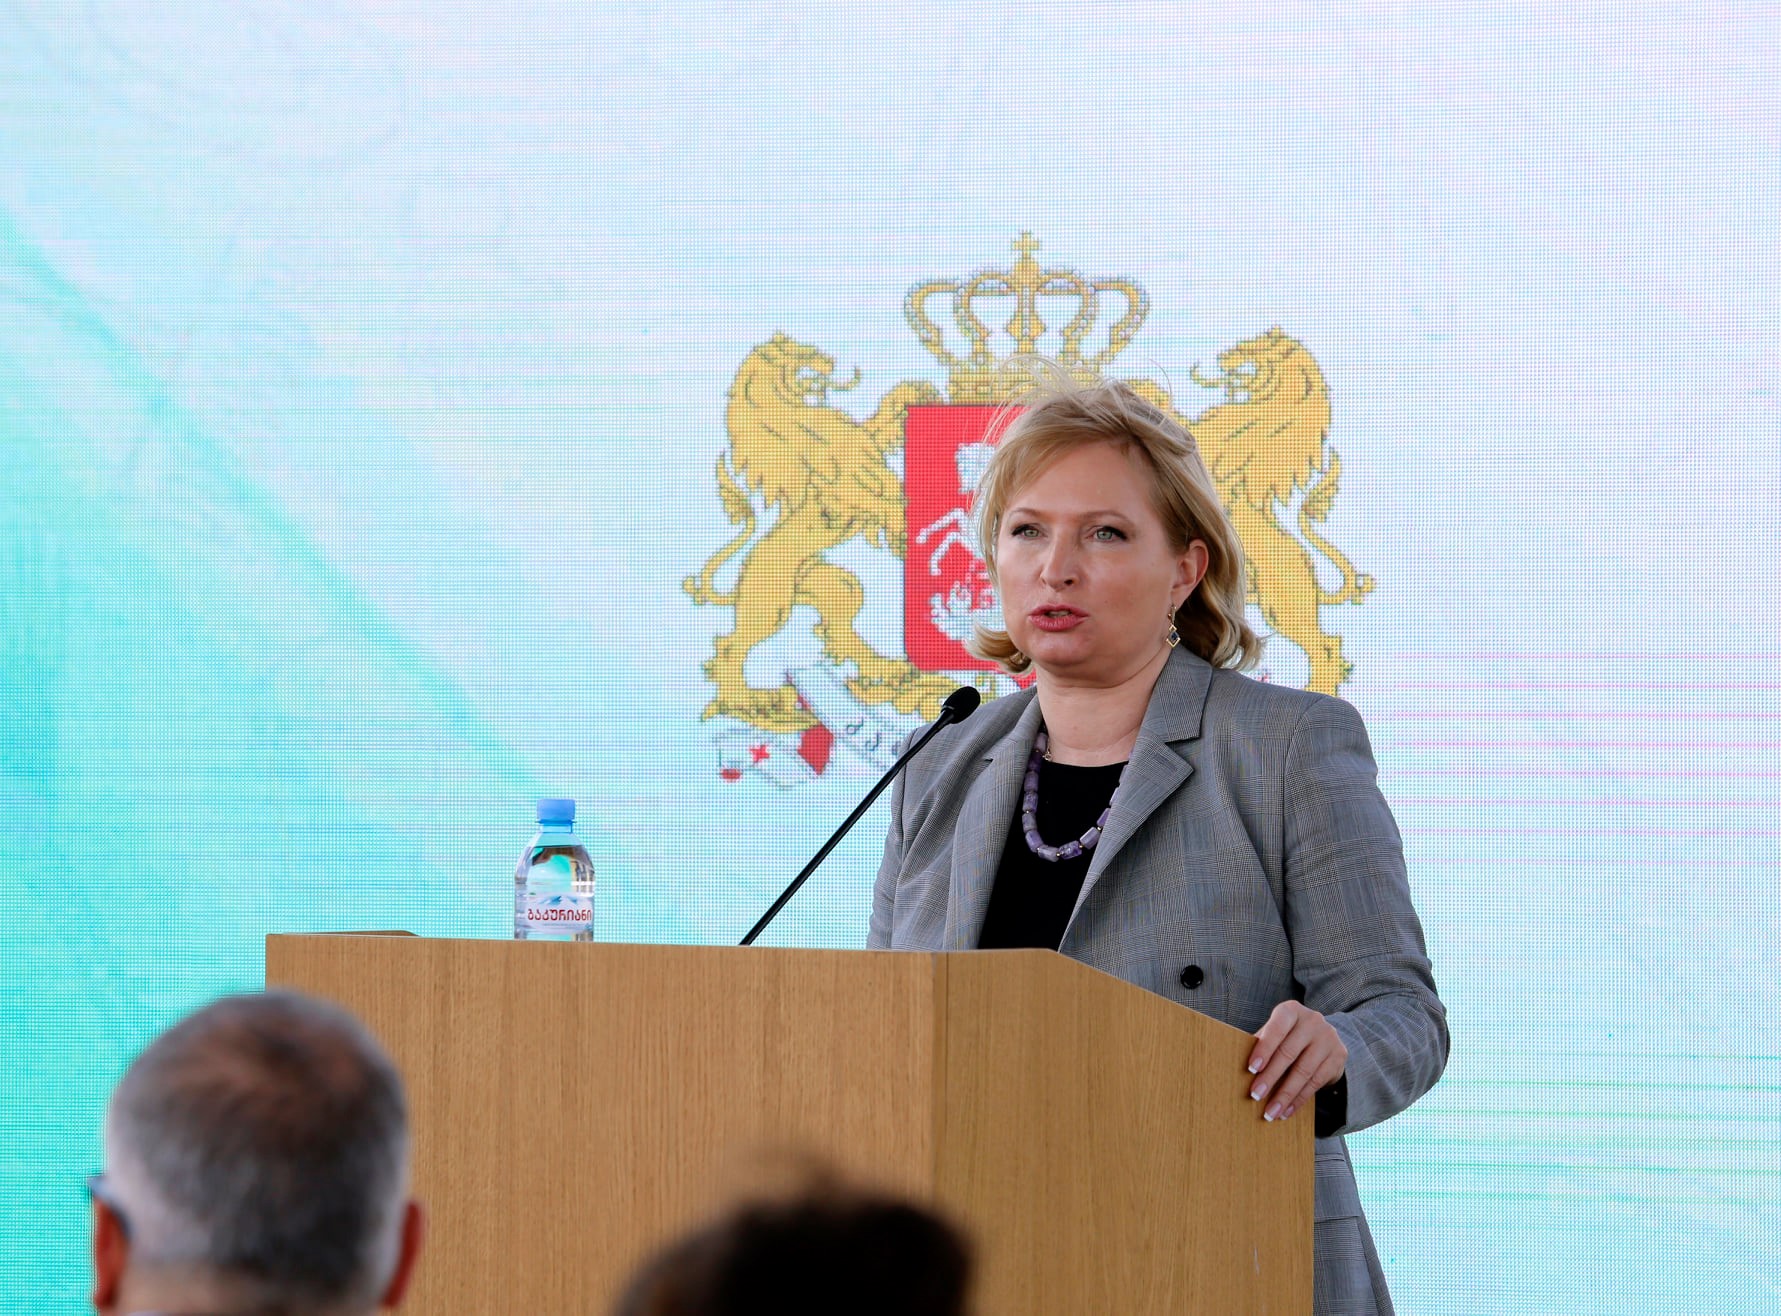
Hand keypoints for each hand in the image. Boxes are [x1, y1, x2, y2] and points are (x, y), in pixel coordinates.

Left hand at [1246, 1001, 1345, 1121]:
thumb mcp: (1276, 1033)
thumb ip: (1261, 1044)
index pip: (1277, 1028)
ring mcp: (1328, 1038)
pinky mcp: (1338, 1056)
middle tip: (1255, 1095)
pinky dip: (1299, 1099)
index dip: (1264, 1048)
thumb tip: (1236, 1066)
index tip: (1251, 1069)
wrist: (1324, 1037)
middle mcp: (1312, 1021)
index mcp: (1291, 1011)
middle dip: (1270, 1077)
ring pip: (1304, 1071)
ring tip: (1270, 1111)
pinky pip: (1316, 1082)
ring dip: (1285, 1095)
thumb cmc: (1289, 1036)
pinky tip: (1286, 1111)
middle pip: (1288, 1053)